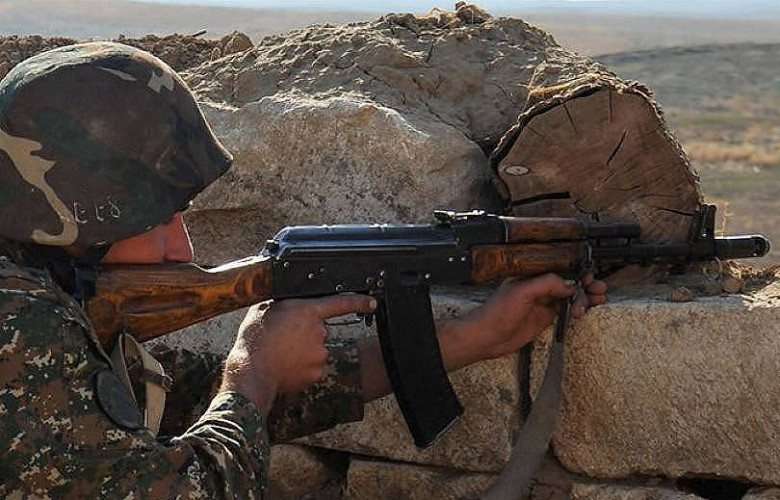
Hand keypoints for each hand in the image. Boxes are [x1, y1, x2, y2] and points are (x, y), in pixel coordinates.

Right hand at [221, 294, 375, 415]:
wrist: (252, 371)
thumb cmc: (255, 339)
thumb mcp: (264, 309)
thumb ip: (283, 303)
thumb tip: (286, 302)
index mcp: (308, 311)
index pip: (341, 303)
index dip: (359, 301)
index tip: (371, 302)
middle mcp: (319, 331)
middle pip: (319, 329)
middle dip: (305, 333)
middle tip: (283, 338)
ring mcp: (320, 353)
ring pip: (315, 349)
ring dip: (302, 350)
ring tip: (281, 353)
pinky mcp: (317, 372)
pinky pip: (312, 367)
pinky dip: (301, 367)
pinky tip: (286, 365)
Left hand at [442, 273, 606, 364]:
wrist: (487, 337)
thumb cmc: (496, 312)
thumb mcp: (521, 293)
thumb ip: (546, 284)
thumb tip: (569, 284)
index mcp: (532, 275)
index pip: (560, 268)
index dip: (578, 271)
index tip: (589, 278)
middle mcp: (539, 286)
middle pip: (569, 282)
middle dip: (586, 284)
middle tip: (598, 291)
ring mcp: (543, 302)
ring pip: (571, 296)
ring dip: (586, 297)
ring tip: (597, 300)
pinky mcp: (545, 317)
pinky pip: (566, 311)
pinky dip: (579, 310)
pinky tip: (585, 311)